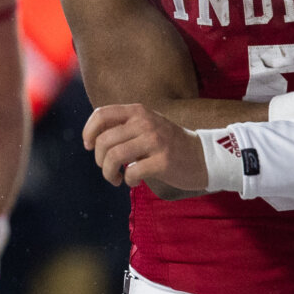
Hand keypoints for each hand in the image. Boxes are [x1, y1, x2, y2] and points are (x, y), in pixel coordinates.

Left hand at [82, 103, 208, 190]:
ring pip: (113, 157)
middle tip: (108, 169)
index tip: (88, 146)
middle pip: (103, 140)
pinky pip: (131, 172)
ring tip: (116, 178)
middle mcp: (146, 122)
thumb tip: (92, 139)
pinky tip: (135, 182)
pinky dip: (127, 181)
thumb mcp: (148, 125)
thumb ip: (124, 127)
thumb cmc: (170, 144)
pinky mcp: (163, 161)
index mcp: (139, 112)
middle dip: (99, 160)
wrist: (205, 156)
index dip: (88, 132)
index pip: (101, 114)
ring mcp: (155, 141)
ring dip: (109, 173)